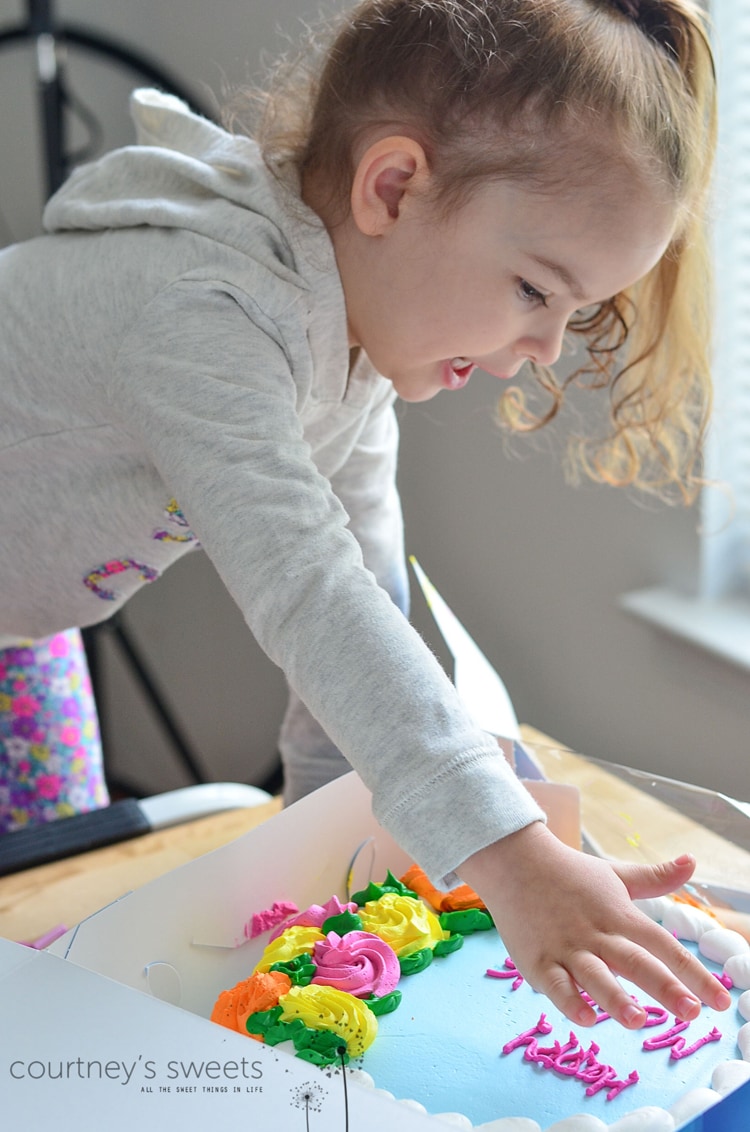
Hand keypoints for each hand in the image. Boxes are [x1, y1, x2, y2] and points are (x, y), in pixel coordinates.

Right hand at [458, 821, 732, 1028]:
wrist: (513, 860)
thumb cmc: (569, 873)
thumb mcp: (615, 874)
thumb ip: (655, 877)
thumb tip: (692, 862)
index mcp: (620, 915)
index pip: (664, 945)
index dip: (694, 973)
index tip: (721, 1000)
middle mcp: (597, 933)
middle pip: (636, 962)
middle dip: (665, 988)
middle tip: (693, 1014)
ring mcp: (566, 948)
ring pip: (594, 976)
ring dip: (616, 998)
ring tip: (638, 1020)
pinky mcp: (538, 960)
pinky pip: (556, 985)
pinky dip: (570, 1001)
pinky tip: (586, 1019)